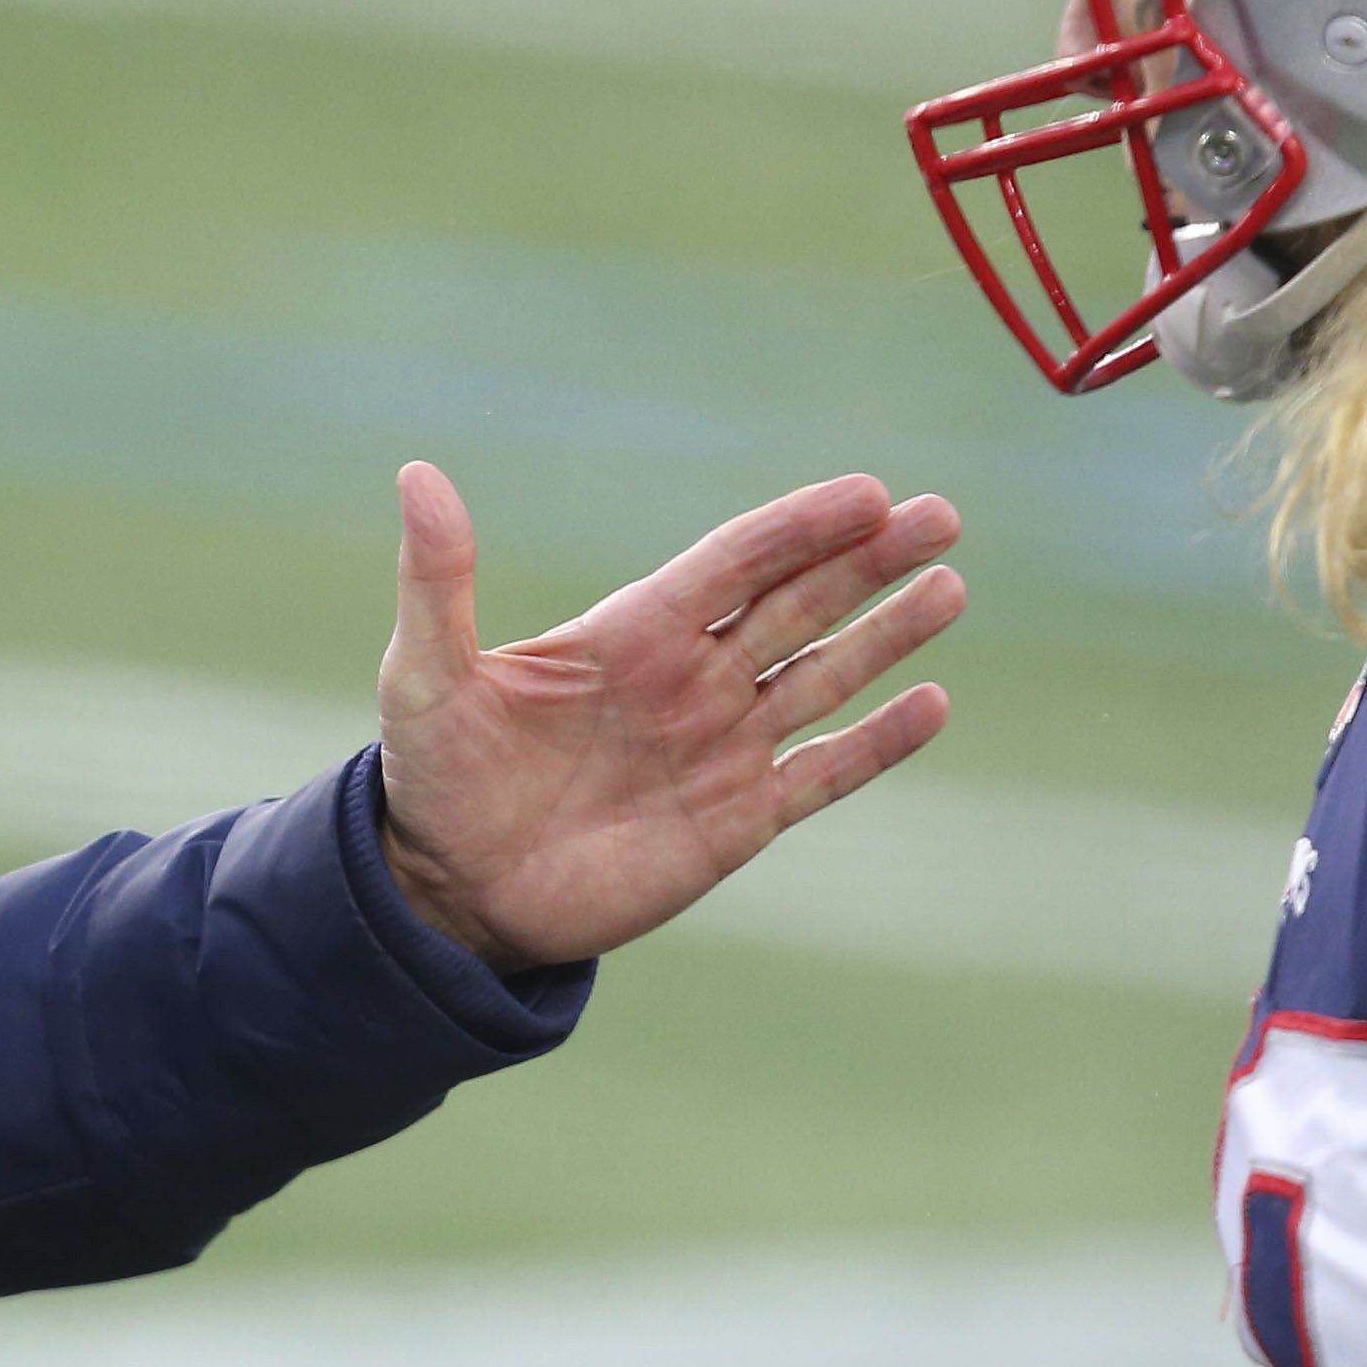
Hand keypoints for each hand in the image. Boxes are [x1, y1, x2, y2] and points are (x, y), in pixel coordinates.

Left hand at [372, 463, 960, 971]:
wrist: (452, 893)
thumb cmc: (435, 776)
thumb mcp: (426, 673)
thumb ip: (438, 578)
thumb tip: (418, 473)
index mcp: (631, 632)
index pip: (733, 562)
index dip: (798, 528)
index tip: (865, 491)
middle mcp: (689, 680)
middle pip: (797, 604)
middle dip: (868, 560)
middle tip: (940, 515)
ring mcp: (720, 748)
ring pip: (822, 677)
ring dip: (886, 634)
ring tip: (949, 586)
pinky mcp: (735, 821)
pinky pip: (822, 773)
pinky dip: (877, 744)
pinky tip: (930, 704)